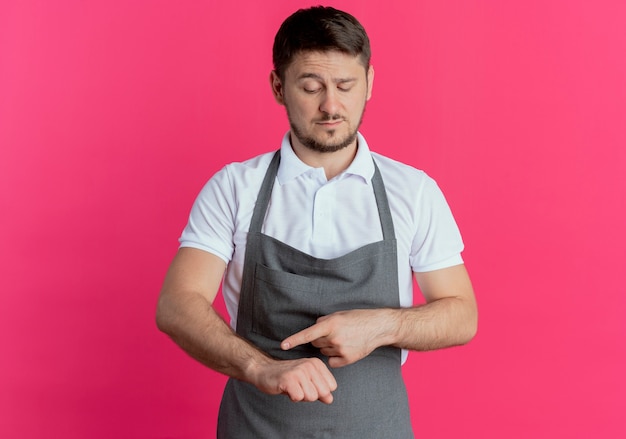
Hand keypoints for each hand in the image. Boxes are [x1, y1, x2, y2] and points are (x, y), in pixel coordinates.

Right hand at [250, 356, 336, 403]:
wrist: (263, 371)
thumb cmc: (286, 377)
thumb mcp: (306, 381)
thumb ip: (320, 390)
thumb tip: (330, 399)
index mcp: (316, 363)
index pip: (331, 387)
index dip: (319, 391)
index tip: (306, 385)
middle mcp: (310, 365)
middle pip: (323, 392)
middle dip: (310, 395)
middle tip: (298, 387)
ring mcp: (299, 371)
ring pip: (311, 396)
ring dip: (300, 396)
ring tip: (292, 387)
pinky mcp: (289, 379)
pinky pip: (298, 397)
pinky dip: (292, 397)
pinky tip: (286, 389)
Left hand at [281, 309, 397, 367]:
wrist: (378, 327)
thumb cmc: (358, 318)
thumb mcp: (339, 315)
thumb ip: (324, 321)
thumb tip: (313, 330)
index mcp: (331, 324)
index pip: (308, 334)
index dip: (294, 340)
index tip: (283, 345)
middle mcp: (334, 337)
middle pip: (316, 343)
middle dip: (320, 339)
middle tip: (334, 334)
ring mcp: (341, 349)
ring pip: (324, 352)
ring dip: (329, 347)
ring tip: (344, 339)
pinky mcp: (347, 359)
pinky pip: (332, 361)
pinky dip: (336, 357)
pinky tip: (346, 348)